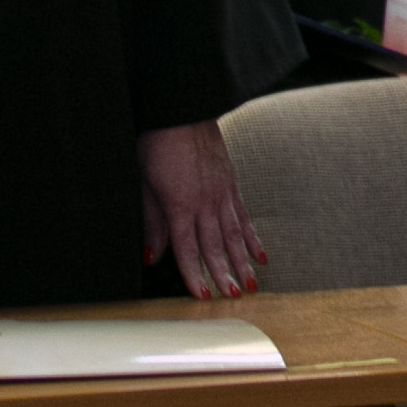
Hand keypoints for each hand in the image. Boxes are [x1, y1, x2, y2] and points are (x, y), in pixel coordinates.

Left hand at [140, 121, 264, 299]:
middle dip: (225, 273)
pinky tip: (260, 253)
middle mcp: (206, 202)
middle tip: (235, 297)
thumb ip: (152, 222)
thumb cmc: (158, 144)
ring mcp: (223, 192)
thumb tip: (152, 257)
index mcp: (181, 205)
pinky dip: (252, 236)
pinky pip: (244, 215)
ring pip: (234, 234)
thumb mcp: (145, 184)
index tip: (202, 296)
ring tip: (253, 282)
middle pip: (216, 245)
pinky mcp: (231, 183)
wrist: (183, 110)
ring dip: (243, 261)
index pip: (187, 249)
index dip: (194, 275)